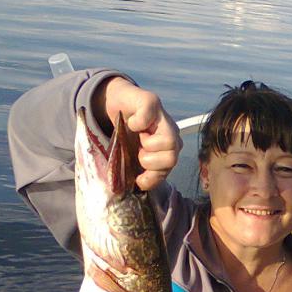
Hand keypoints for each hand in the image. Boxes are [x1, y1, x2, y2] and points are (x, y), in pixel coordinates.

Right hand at [93, 76, 182, 190]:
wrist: (118, 103)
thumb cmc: (127, 132)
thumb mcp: (133, 155)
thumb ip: (140, 170)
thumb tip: (138, 188)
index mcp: (169, 150)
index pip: (169, 170)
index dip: (153, 177)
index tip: (139, 179)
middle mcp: (172, 134)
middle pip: (172, 159)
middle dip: (150, 161)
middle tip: (138, 152)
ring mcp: (164, 117)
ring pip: (169, 142)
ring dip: (147, 145)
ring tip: (139, 138)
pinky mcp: (152, 102)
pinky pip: (147, 118)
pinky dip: (136, 123)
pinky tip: (132, 123)